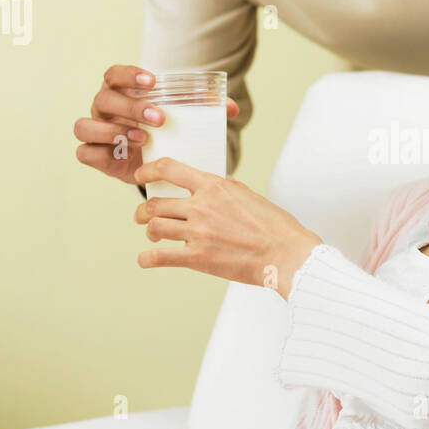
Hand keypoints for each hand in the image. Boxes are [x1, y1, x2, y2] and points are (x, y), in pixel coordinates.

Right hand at [74, 64, 239, 185]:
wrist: (154, 163)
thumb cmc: (165, 132)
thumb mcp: (183, 119)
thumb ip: (204, 110)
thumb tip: (231, 108)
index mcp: (121, 92)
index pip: (115, 74)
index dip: (129, 75)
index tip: (152, 82)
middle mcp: (104, 109)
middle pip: (104, 99)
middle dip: (131, 107)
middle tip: (160, 118)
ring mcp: (95, 132)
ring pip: (85, 125)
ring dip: (113, 131)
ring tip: (144, 139)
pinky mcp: (94, 156)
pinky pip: (84, 153)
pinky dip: (102, 153)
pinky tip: (126, 155)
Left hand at [133, 157, 322, 296]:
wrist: (286, 253)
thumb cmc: (275, 227)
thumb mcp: (250, 195)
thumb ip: (227, 188)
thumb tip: (218, 183)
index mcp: (214, 187)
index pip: (169, 169)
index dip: (148, 171)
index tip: (142, 176)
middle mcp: (201, 206)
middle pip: (155, 203)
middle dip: (143, 210)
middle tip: (143, 216)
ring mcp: (198, 233)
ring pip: (154, 227)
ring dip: (148, 230)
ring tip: (152, 234)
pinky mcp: (198, 258)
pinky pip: (159, 257)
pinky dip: (147, 259)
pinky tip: (146, 260)